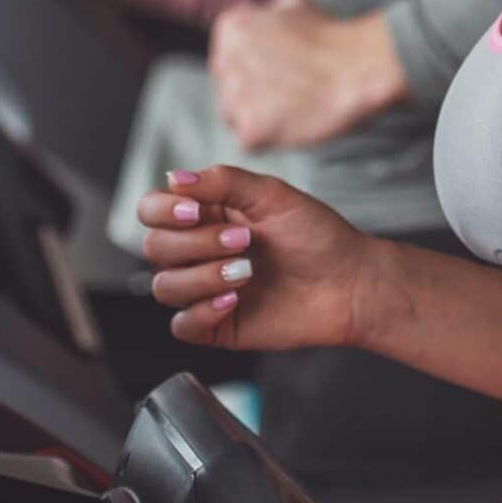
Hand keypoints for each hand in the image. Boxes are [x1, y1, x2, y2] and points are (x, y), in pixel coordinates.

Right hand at [133, 165, 387, 351]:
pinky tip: (233, 300)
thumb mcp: (272, 195)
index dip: (163, 211)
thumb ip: (222, 180)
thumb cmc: (318, 236)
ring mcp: (205, 288)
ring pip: (164, 287)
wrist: (350, 283)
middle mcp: (199, 250)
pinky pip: (181, 325)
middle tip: (243, 241)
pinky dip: (201, 312)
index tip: (195, 212)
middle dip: (195, 244)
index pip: (152, 210)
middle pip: (154, 248)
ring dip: (201, 277)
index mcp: (206, 214)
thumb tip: (174, 177)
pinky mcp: (216, 324)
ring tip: (246, 273)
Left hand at [209, 0, 406, 150]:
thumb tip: (265, 17)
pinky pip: (250, 141)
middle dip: (253, 95)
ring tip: (293, 107)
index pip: (226, 60)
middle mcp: (225, 59)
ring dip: (259, 116)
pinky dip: (270, 138)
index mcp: (231, 28)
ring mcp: (235, 97)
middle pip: (226, 90)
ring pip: (234, 117)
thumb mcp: (293, 4)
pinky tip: (293, 122)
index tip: (281, 74)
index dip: (255, 72)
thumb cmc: (332, 36)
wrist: (358, 66)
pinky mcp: (250, 129)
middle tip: (289, 94)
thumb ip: (267, 13)